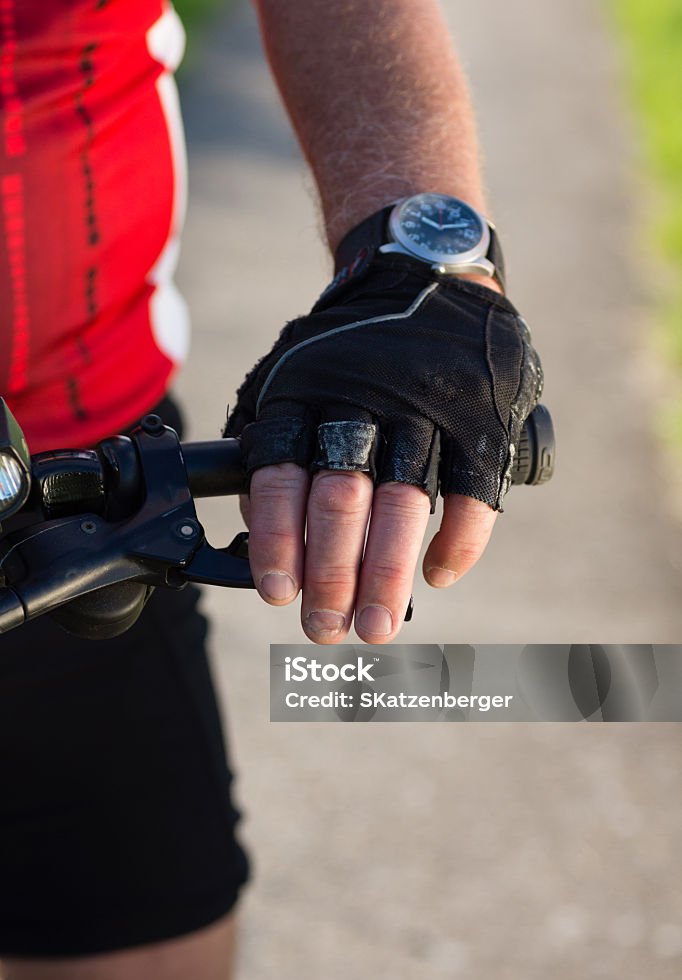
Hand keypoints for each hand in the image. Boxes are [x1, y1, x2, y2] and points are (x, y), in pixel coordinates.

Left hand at [227, 258, 541, 644]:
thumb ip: (270, 444)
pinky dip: (459, 540)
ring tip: (376, 624)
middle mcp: (363, 402)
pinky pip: (474, 491)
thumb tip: (259, 529)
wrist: (426, 275)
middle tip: (327, 627)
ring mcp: (426, 408)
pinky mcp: (480, 418)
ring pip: (404, 502)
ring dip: (389, 572)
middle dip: (333, 573)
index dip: (279, 540)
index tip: (278, 593)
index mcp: (306, 393)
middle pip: (343, 498)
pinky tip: (439, 575)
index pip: (283, 476)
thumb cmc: (347, 348)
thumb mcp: (289, 373)